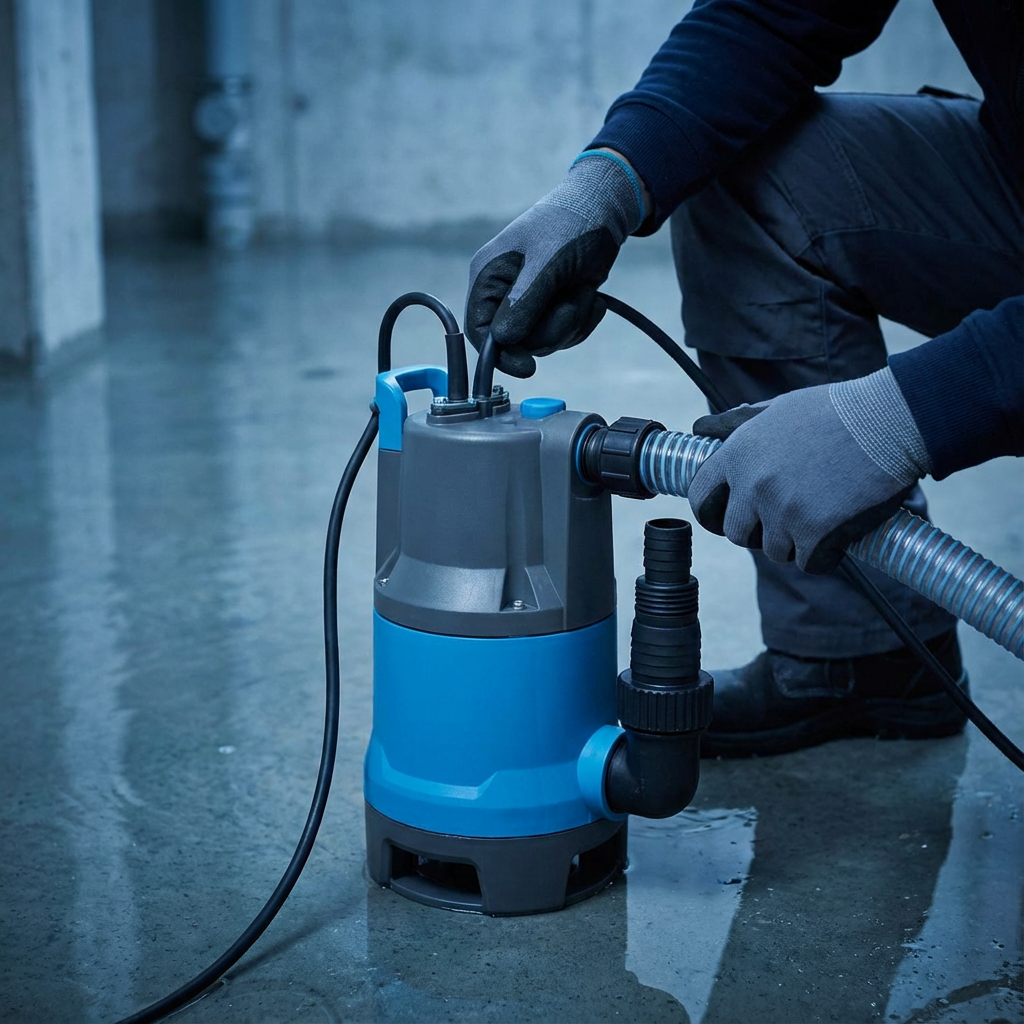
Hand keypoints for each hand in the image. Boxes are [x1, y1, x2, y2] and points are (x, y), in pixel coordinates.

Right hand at [465, 151, 645, 377]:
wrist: (606, 210)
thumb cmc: (570, 223)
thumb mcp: (548, 261)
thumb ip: (524, 301)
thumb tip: (503, 339)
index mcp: (488, 276)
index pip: (478, 329)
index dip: (498, 353)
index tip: (527, 367)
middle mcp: (504, 293)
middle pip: (516, 342)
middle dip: (551, 327)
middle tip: (572, 298)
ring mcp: (529, 303)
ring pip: (544, 342)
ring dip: (571, 321)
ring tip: (581, 289)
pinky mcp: (553, 309)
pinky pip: (564, 336)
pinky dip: (582, 320)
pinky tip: (590, 294)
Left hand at [687, 368, 932, 573]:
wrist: (890, 420)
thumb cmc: (838, 410)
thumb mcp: (779, 408)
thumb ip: (740, 424)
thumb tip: (703, 427)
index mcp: (738, 454)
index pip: (700, 497)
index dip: (712, 512)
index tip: (726, 517)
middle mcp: (753, 485)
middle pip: (736, 533)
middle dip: (757, 532)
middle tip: (784, 522)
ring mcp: (782, 511)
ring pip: (775, 551)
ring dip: (795, 543)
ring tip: (820, 519)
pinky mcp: (814, 533)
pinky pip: (808, 563)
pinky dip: (823, 556)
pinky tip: (837, 538)